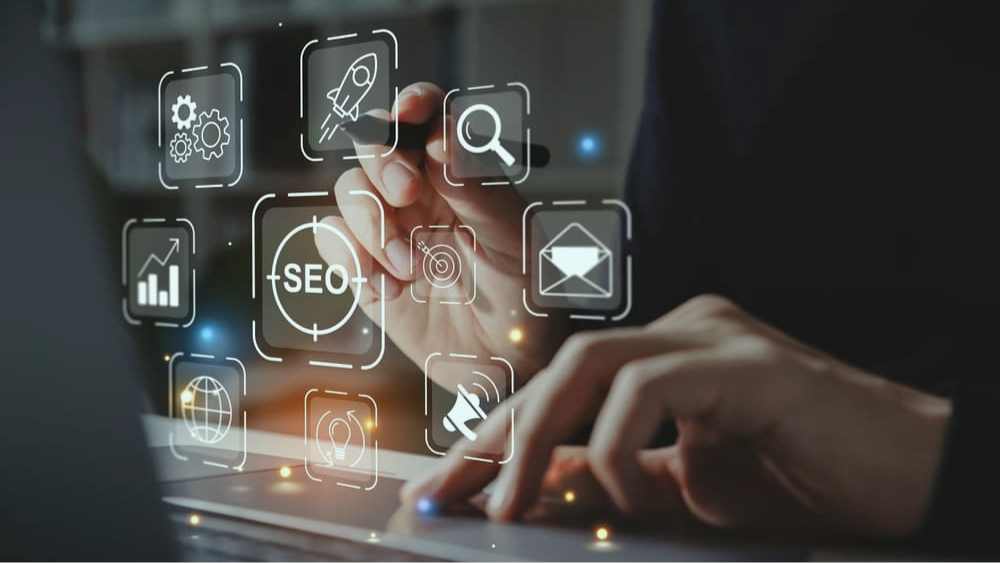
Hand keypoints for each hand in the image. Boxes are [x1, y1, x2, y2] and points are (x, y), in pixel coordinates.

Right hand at [315, 83, 561, 383]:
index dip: (413, 104)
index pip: (429, 119)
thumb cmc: (525, 298)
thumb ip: (480, 190)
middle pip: (374, 146)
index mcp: (461, 175)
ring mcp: (391, 230)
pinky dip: (350, 259)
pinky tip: (387, 286)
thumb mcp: (515, 241)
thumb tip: (441, 143)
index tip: (409, 113)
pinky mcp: (366, 269)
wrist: (505, 365)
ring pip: (349, 192)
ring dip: (372, 225)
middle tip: (406, 195)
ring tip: (409, 266)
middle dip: (381, 163)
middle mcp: (422, 195)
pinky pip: (332, 241)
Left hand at [401, 295, 951, 537]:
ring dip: (537, 437)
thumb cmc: (802, 482)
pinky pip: (651, 389)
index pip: (563, 388)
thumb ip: (620, 481)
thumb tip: (543, 492)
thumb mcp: (688, 491)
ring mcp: (716, 337)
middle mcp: (683, 330)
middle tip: (452, 494)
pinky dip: (618, 448)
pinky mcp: (749, 362)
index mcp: (667, 354)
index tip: (451, 486)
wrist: (909, 477)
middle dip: (497, 435)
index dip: (499, 435)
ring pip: (591, 363)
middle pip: (560, 368)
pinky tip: (626, 497)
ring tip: (514, 505)